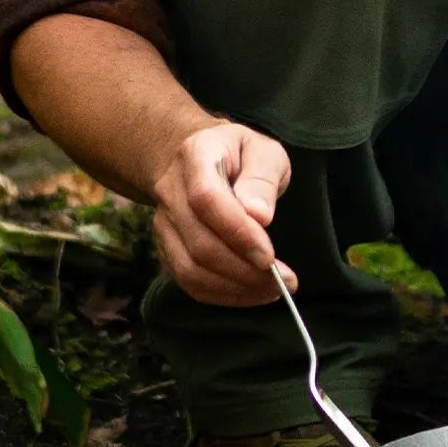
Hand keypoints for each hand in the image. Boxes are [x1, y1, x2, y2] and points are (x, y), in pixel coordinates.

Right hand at [150, 121, 292, 305]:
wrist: (202, 159)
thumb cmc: (241, 156)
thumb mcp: (264, 151)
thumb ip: (263, 178)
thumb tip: (259, 216)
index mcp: (195, 156)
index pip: (207, 200)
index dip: (238, 233)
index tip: (269, 257)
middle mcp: (170, 191)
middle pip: (199, 243)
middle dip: (244, 271)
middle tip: (284, 281)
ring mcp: (163, 223)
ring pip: (190, 269)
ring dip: (234, 288)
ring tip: (272, 289)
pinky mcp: (166, 248)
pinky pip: (188, 282)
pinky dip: (221, 295)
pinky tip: (251, 293)